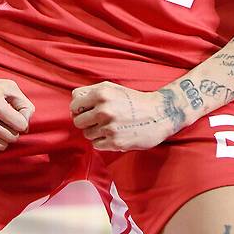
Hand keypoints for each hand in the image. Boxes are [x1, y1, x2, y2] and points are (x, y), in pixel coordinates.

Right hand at [0, 72, 34, 156]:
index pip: (21, 126)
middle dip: (12, 131)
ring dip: (1, 139)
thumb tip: (27, 123)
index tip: (15, 117)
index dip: (22, 122)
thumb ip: (23, 102)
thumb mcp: (6, 86)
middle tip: (4, 123)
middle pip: (12, 138)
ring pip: (0, 147)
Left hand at [70, 81, 184, 151]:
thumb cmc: (134, 101)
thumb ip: (91, 92)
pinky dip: (103, 142)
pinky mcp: (115, 142)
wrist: (159, 114)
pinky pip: (96, 144)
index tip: (87, 111)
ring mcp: (109, 127)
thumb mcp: (113, 88)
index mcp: (102, 93)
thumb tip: (74, 102)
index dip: (79, 108)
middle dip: (86, 122)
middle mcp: (104, 109)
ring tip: (110, 127)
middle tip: (99, 120)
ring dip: (95, 132)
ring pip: (86, 134)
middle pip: (78, 121)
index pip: (74, 104)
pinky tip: (114, 135)